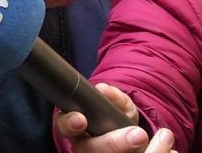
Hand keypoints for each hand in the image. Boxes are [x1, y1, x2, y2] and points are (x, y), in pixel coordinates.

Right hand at [54, 83, 175, 152]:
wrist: (133, 144)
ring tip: (165, 137)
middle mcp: (86, 150)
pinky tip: (172, 151)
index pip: (64, 128)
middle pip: (92, 151)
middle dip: (115, 144)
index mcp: (78, 132)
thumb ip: (112, 97)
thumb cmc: (118, 124)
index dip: (70, 124)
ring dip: (149, 152)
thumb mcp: (117, 108)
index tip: (81, 119)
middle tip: (139, 134)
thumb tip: (104, 90)